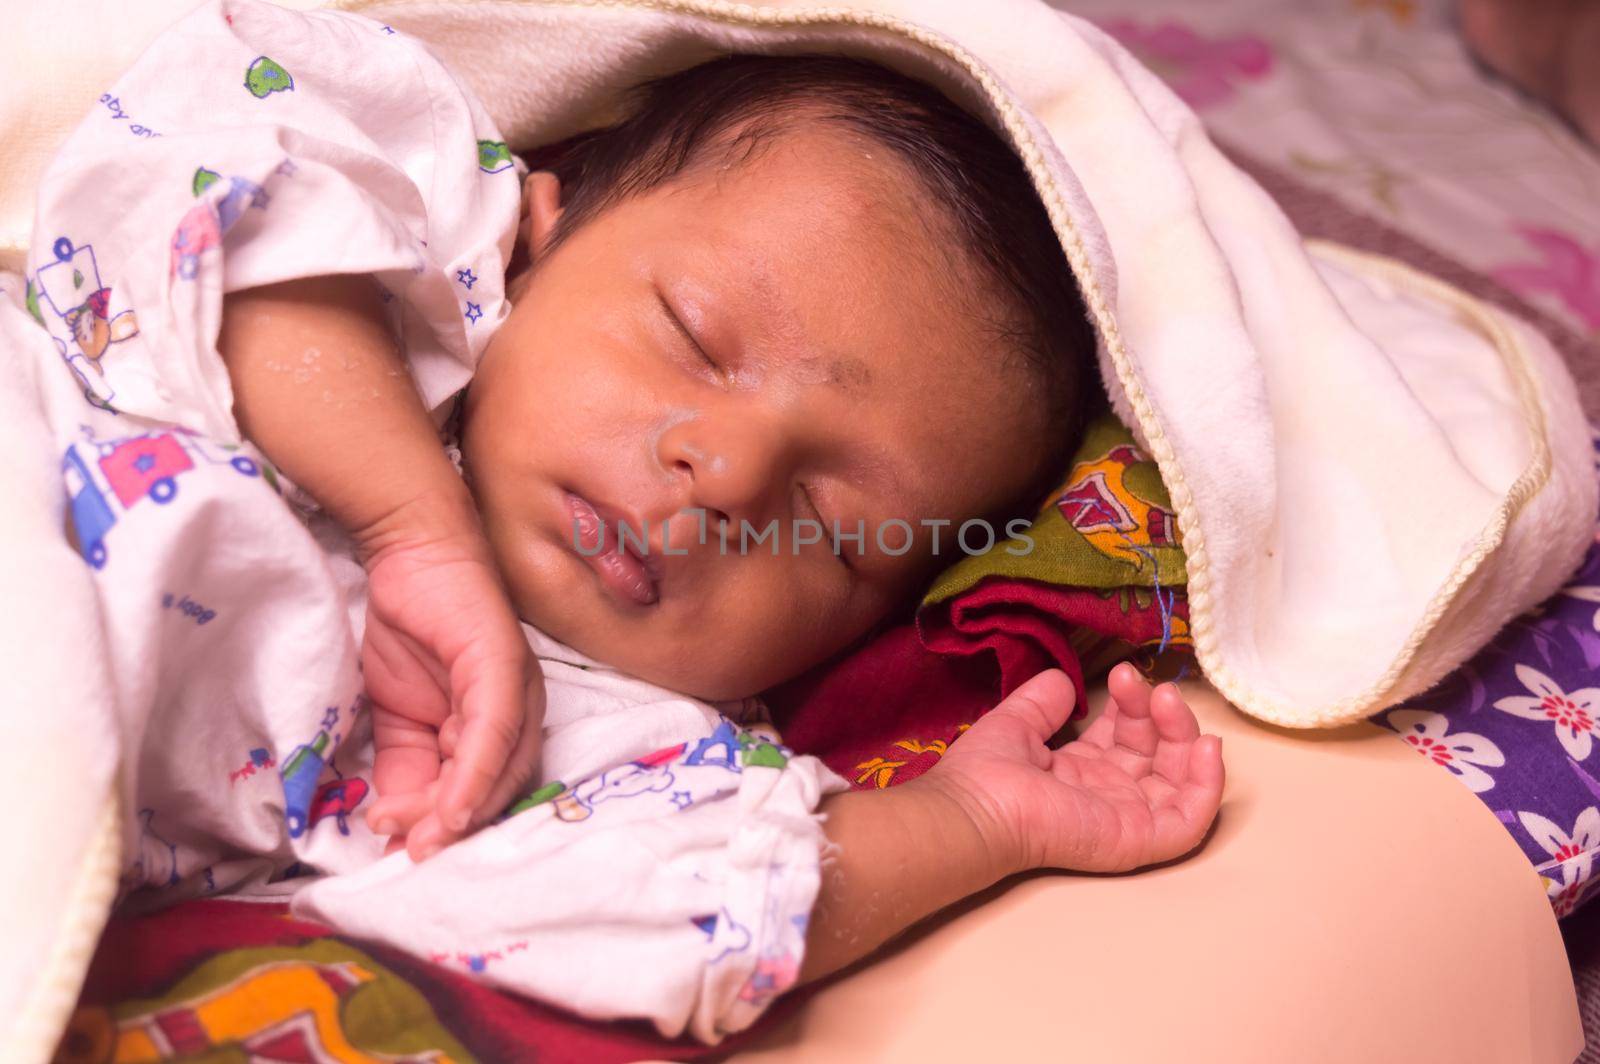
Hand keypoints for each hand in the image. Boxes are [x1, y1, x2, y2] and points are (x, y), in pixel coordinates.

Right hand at [358, 507, 543, 860]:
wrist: (410, 553)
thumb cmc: (411, 630)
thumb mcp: (398, 717)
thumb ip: (405, 768)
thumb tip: (396, 825)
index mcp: (500, 727)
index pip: (486, 793)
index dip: (451, 828)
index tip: (410, 855)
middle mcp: (523, 712)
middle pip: (498, 790)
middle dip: (453, 830)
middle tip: (408, 851)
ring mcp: (520, 689)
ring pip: (500, 770)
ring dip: (455, 812)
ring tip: (411, 834)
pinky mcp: (506, 666)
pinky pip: (495, 732)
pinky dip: (474, 776)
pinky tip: (449, 806)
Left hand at [925, 664, 1223, 875]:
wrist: (975, 809)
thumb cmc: (985, 774)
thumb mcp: (1017, 723)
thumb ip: (1044, 702)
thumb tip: (1064, 680)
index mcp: (1081, 771)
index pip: (1127, 735)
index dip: (1133, 703)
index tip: (1122, 673)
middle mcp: (1108, 794)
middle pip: (1158, 753)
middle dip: (1160, 713)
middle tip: (1149, 686)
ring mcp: (1126, 819)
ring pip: (1181, 781)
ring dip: (1184, 736)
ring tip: (1167, 701)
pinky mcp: (1138, 840)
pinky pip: (1190, 821)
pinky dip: (1208, 785)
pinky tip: (1205, 746)